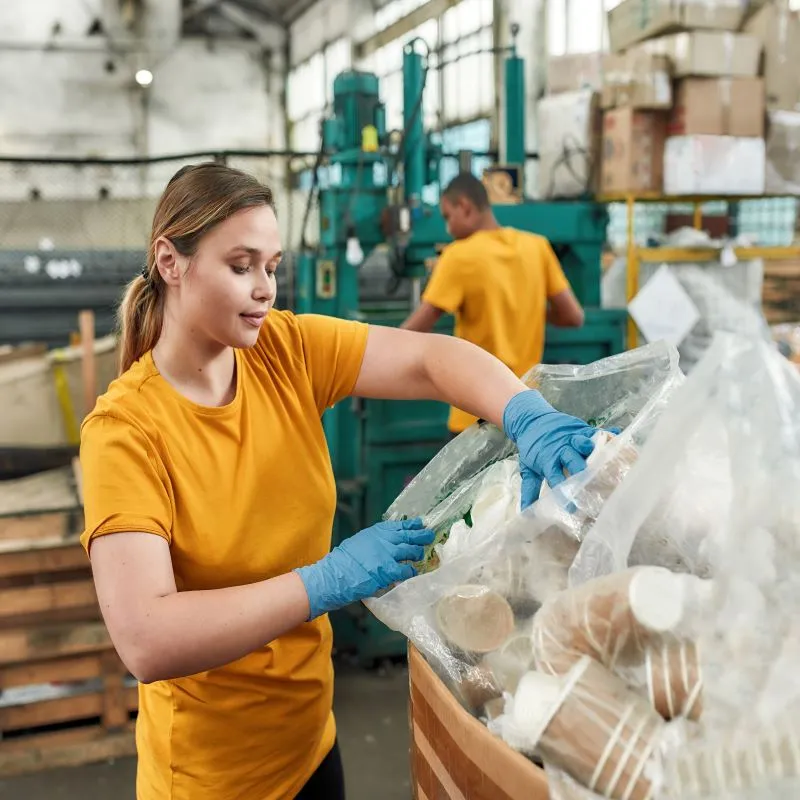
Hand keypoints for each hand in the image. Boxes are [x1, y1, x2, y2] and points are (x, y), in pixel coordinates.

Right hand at [295, 518, 434, 619]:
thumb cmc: (343, 562)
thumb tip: (386, 543)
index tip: (420, 523)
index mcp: (375, 532)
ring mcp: (387, 554)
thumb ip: (374, 541)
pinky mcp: (389, 570)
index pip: (398, 525)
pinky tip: (413, 572)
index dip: (411, 525)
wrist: (335, 575)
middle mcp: (384, 540)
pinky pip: (407, 569)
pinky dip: (411, 571)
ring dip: (418, 553)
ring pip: (411, 550)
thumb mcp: (359, 542)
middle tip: (430, 535)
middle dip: (421, 535)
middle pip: (408, 535)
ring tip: (421, 554)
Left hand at [503, 390, 600, 509]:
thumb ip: (530, 491)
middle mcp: (561, 449)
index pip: (556, 478)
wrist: (531, 420)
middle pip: (572, 460)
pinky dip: (607, 435)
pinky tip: (617, 439)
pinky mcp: (582, 428)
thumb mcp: (528, 469)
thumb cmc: (533, 448)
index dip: (564, 492)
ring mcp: (572, 437)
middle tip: (592, 484)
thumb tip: (526, 514)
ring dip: (593, 450)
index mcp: (547, 461)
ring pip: (584, 443)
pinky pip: (596, 432)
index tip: (572, 508)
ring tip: (604, 457)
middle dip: (582, 471)